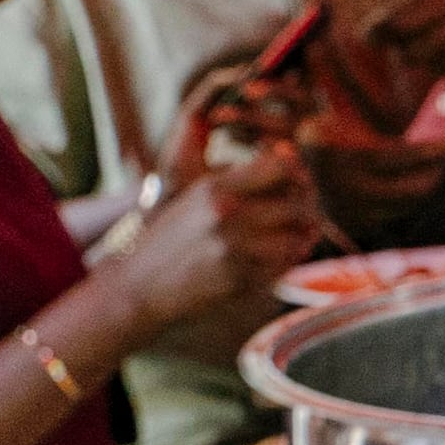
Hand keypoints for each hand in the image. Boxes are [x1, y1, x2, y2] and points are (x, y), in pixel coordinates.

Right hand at [122, 141, 321, 323]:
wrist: (136, 287)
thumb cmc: (167, 239)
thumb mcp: (194, 197)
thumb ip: (238, 179)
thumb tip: (288, 156)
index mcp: (214, 188)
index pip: (281, 166)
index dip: (296, 170)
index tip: (297, 177)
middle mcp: (227, 216)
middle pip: (297, 203)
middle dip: (307, 206)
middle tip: (306, 208)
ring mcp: (235, 250)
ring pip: (298, 237)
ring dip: (302, 235)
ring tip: (298, 232)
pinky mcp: (240, 281)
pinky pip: (285, 266)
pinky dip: (290, 259)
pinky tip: (282, 253)